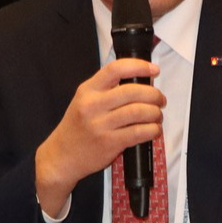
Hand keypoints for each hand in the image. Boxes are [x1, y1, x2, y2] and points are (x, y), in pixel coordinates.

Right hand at [34, 57, 165, 216]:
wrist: (61, 156)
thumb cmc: (77, 127)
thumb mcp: (84, 101)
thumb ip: (107, 90)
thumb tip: (141, 81)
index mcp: (87, 90)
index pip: (115, 69)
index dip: (139, 66)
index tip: (154, 69)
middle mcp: (92, 105)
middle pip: (132, 91)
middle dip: (153, 94)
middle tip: (160, 99)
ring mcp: (100, 125)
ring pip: (138, 112)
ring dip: (155, 113)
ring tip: (157, 115)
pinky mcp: (109, 142)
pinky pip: (138, 132)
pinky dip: (152, 130)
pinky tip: (153, 129)